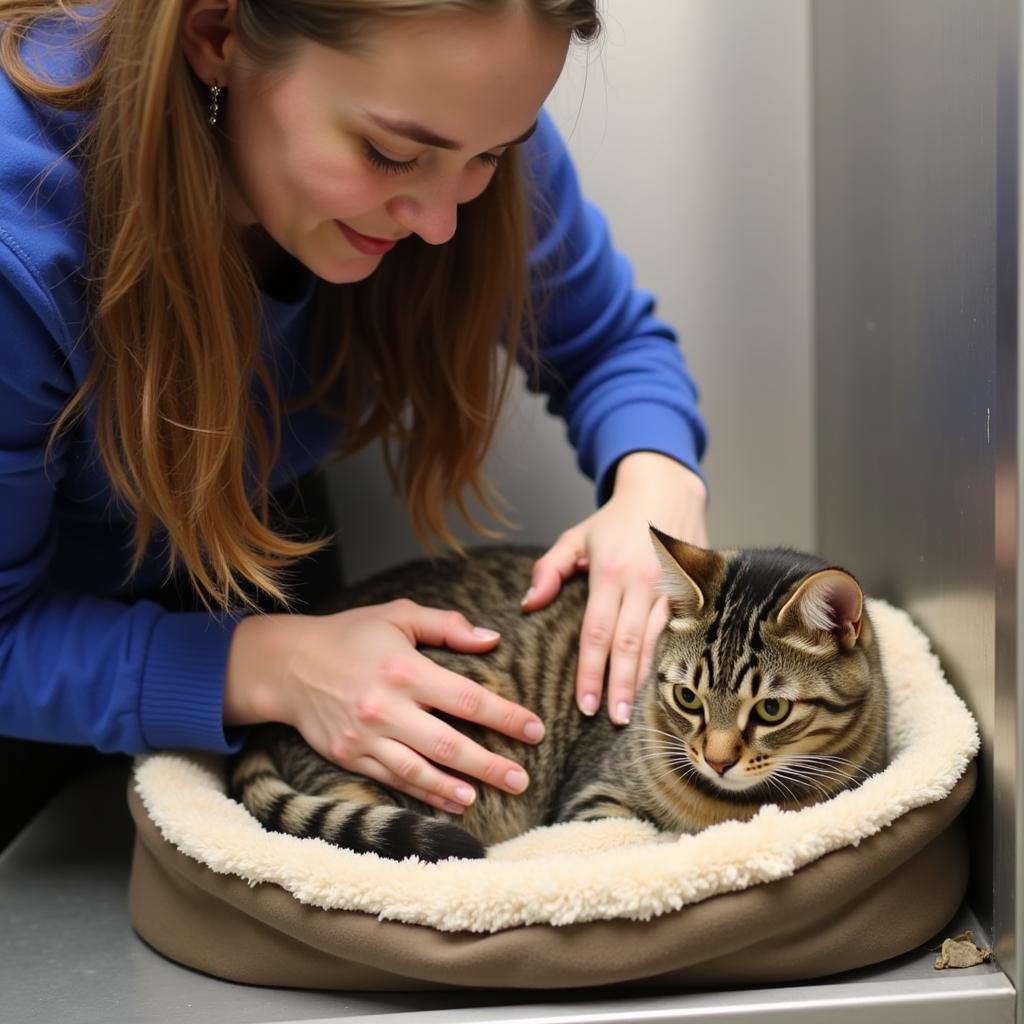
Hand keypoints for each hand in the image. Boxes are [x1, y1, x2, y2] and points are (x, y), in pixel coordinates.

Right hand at [224, 600, 545, 812]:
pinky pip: (393, 780)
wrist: (287, 664)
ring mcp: (366, 736)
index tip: (535, 730)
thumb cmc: (350, 634)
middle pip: (449, 744)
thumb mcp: (398, 616)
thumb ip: (447, 626)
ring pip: (420, 770)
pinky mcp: (349, 756)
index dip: (506, 716)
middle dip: (490, 764)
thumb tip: (492, 640)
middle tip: (523, 779)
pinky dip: (423, 793)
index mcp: (405, 669)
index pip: (468, 698)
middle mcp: (386, 706)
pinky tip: (449, 801)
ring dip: (457, 787)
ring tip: (488, 796)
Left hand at [521, 452, 707, 724]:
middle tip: (612, 719)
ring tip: (637, 713)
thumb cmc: (617, 519)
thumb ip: (548, 570)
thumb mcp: (575, 537)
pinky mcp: (695, 589)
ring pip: (660, 642)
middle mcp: (643, 582)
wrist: (667, 490)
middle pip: (629, 644)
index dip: (590, 671)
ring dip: (647, 679)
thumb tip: (527, 605)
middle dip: (620, 685)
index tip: (585, 703)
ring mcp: (674, 587)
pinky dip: (675, 660)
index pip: (596, 631)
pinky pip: (684, 632)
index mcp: (610, 572)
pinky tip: (669, 685)